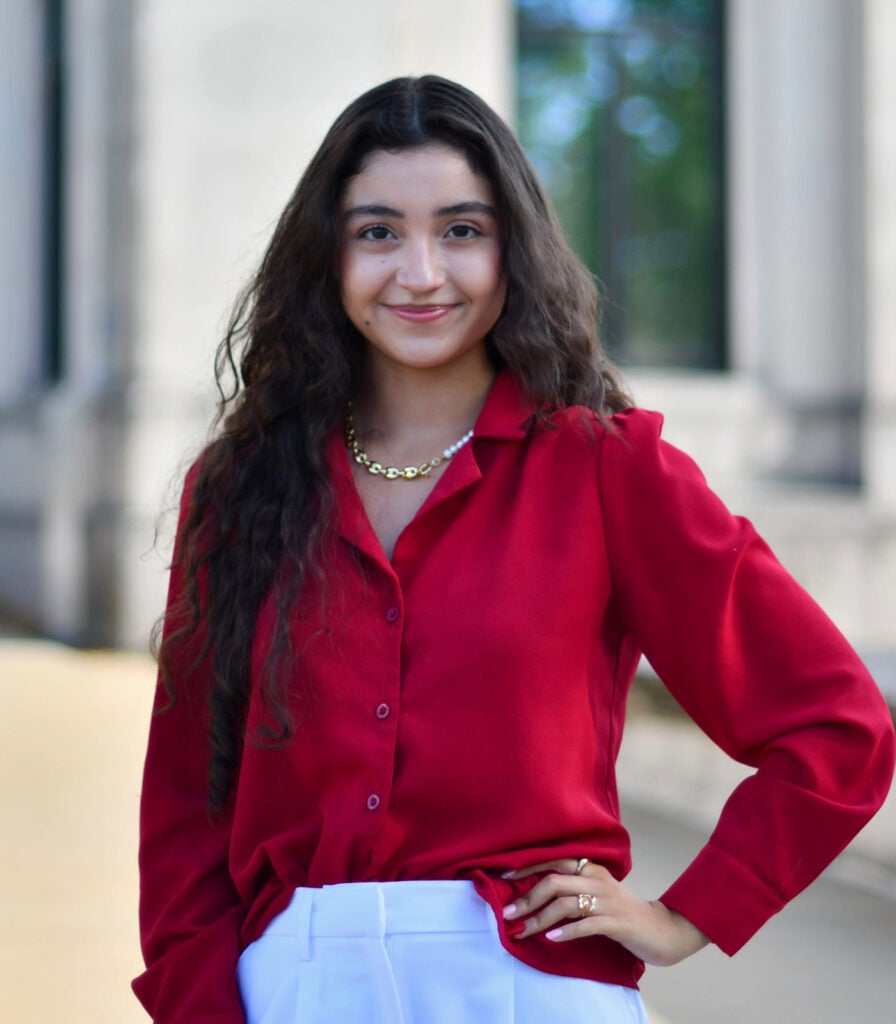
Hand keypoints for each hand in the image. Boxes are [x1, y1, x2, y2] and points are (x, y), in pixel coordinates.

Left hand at [501, 858, 708, 966]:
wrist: (661, 930)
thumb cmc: (621, 913)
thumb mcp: (596, 894)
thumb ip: (572, 889)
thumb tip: (532, 894)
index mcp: (592, 869)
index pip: (554, 860)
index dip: (528, 867)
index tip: (505, 877)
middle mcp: (598, 881)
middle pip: (554, 882)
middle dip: (527, 898)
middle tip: (509, 914)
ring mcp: (608, 901)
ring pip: (566, 905)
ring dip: (540, 919)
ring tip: (522, 930)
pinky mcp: (618, 923)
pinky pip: (587, 925)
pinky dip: (567, 932)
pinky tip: (552, 939)